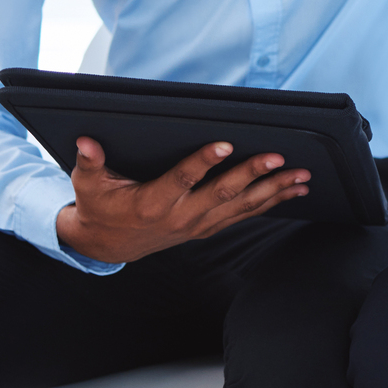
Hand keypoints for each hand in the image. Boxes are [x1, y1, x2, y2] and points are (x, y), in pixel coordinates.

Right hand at [55, 137, 309, 263]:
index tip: (226, 144)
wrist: (107, 245)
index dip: (204, 162)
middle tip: (278, 157)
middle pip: (221, 194)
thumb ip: (89, 163)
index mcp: (152, 203)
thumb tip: (86, 142)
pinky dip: (272, 202)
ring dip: (273, 190)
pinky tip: (294, 190)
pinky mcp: (209, 228)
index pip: (182, 180)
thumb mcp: (88, 185)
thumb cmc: (99, 206)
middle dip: (253, 175)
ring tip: (301, 176)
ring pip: (241, 207)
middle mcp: (180, 217)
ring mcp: (198, 225)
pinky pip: (245, 215)